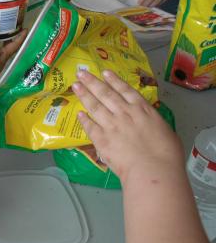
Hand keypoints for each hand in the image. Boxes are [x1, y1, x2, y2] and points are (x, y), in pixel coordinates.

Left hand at [72, 70, 183, 185]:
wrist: (153, 170)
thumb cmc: (167, 154)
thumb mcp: (166, 131)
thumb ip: (154, 123)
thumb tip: (150, 124)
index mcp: (143, 110)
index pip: (125, 90)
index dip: (114, 80)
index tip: (104, 72)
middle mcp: (125, 113)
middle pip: (105, 93)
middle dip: (92, 82)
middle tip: (81, 73)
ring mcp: (111, 124)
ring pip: (95, 106)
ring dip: (84, 94)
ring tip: (75, 85)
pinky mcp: (102, 138)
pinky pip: (90, 126)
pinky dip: (84, 119)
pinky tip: (79, 113)